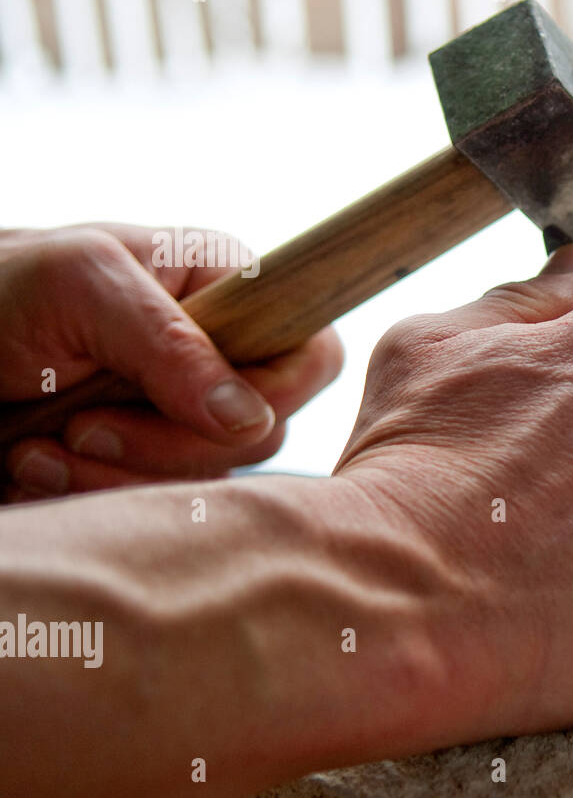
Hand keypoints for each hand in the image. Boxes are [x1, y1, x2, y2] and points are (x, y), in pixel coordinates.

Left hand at [0, 224, 342, 500]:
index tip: (205, 413)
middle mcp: (221, 359)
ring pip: (207, 482)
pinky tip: (36, 464)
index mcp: (230, 295)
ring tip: (41, 445)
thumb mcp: (81, 286)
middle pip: (261, 435)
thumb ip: (170, 343)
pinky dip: (89, 497)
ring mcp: (184, 417)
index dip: (275, 396)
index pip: (312, 357)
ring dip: (114, 476)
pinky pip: (156, 511)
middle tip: (85, 425)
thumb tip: (249, 419)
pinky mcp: (144, 465)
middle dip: (166, 444)